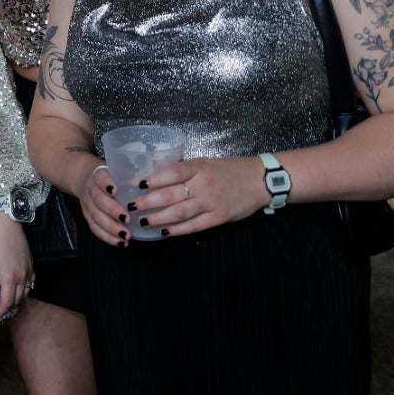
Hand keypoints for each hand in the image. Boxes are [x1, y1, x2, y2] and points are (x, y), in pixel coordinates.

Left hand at [0, 211, 32, 316]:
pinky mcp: (32, 265)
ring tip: (6, 300)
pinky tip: (16, 289)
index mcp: (9, 277)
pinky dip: (24, 290)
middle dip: (7, 307)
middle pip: (17, 300)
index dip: (0, 311)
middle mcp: (22, 276)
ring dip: (16, 299)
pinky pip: (31, 283)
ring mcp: (29, 270)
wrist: (7, 224)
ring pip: (25, 293)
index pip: (7, 302)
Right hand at [79, 161, 131, 246]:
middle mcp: (90, 190)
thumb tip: (152, 181)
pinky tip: (120, 242)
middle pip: (98, 201)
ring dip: (111, 228)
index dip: (106, 184)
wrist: (86, 180)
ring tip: (126, 235)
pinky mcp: (88, 218)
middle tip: (127, 219)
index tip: (115, 191)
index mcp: (98, 175)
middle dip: (112, 211)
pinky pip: (95, 229)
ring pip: (96, 217)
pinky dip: (108, 237)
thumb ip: (131, 174)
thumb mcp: (118, 170)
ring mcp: (88, 205)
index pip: (100, 178)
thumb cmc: (110, 176)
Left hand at [133, 156, 269, 237]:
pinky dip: (177, 230)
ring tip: (143, 221)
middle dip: (149, 202)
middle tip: (132, 206)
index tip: (138, 184)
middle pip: (171, 194)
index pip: (173, 172)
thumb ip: (186, 170)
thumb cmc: (231, 169)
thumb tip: (158, 176)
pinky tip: (164, 231)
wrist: (261, 180)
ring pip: (180, 212)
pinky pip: (194, 226)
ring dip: (159, 218)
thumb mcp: (207, 163)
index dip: (154, 179)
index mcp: (200, 167)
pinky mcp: (218, 218)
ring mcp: (211, 203)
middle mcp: (204, 184)